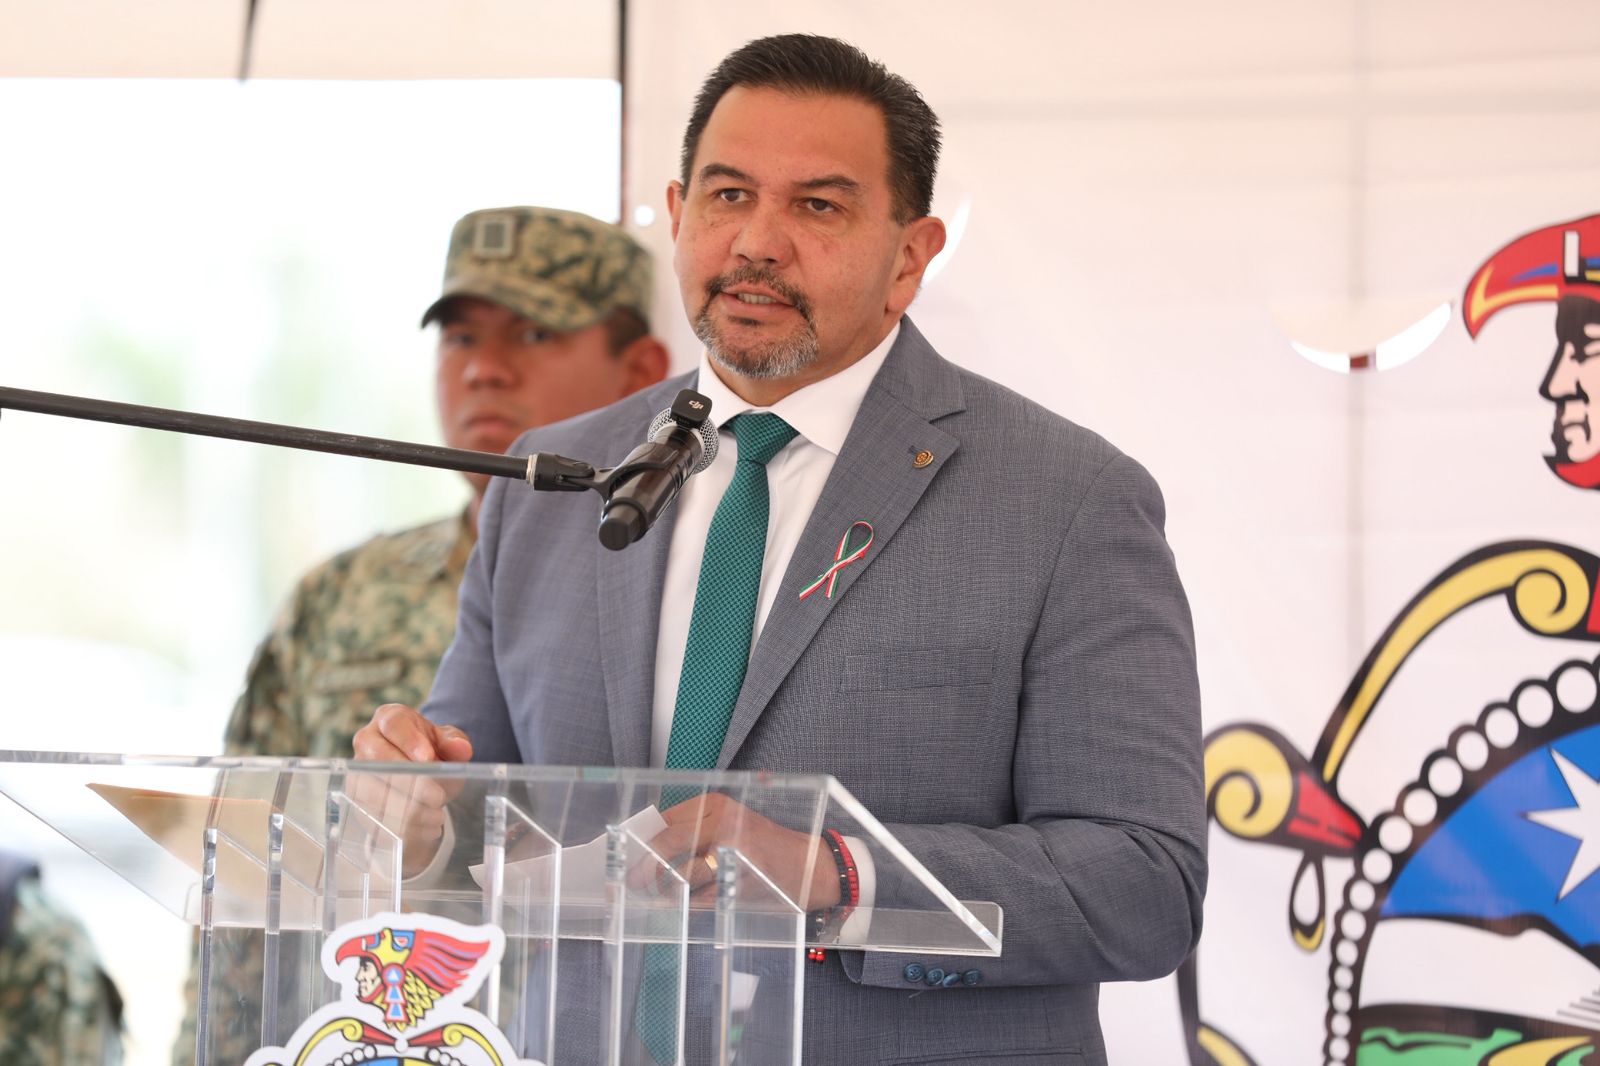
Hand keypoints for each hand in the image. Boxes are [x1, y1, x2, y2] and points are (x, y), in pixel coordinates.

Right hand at [349, 704, 473, 875]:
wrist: (419, 772)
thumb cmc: (433, 751)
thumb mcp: (449, 743)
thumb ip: (455, 743)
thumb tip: (460, 748)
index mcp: (390, 718)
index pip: (394, 724)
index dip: (409, 741)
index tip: (428, 759)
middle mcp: (367, 740)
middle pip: (376, 758)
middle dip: (408, 780)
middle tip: (437, 797)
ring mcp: (357, 770)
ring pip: (370, 789)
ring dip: (404, 807)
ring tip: (435, 817)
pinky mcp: (354, 798)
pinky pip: (369, 814)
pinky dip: (398, 826)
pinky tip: (424, 830)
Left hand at [634, 793, 838, 910]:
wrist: (811, 866)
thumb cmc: (763, 845)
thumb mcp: (730, 823)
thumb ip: (693, 828)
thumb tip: (646, 847)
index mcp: (717, 803)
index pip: (666, 821)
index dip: (641, 841)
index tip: (625, 855)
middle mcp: (724, 823)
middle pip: (668, 844)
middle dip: (644, 867)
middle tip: (631, 882)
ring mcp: (733, 853)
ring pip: (681, 875)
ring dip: (664, 891)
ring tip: (655, 897)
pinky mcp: (740, 882)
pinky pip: (701, 899)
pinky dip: (688, 906)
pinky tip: (684, 906)